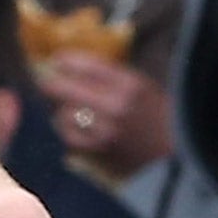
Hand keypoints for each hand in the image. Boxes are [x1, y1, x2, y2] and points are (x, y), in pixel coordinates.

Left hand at [36, 53, 172, 183]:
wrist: (172, 157)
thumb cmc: (159, 119)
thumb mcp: (145, 89)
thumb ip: (115, 78)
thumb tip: (80, 67)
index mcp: (131, 84)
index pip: (89, 66)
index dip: (67, 62)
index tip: (56, 60)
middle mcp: (117, 105)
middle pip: (67, 89)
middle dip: (51, 84)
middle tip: (44, 83)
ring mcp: (106, 129)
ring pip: (65, 114)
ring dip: (62, 111)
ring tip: (66, 109)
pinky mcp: (99, 150)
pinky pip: (69, 136)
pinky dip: (67, 130)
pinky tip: (71, 127)